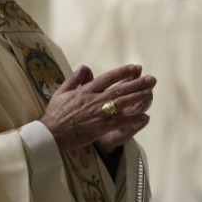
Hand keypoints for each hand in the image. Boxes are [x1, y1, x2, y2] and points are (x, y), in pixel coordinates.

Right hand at [41, 64, 155, 153]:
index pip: (108, 78)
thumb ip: (74, 79)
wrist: (49, 135)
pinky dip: (133, 119)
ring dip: (138, 97)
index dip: (123, 72)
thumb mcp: (61, 92)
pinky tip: (145, 117)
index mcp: (85, 91)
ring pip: (122, 103)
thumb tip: (84, 66)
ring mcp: (98, 114)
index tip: (136, 67)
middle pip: (120, 89)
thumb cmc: (54, 114)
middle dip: (137, 83)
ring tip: (151, 92)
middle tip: (152, 78)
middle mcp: (94, 100)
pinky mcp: (100, 128)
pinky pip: (120, 122)